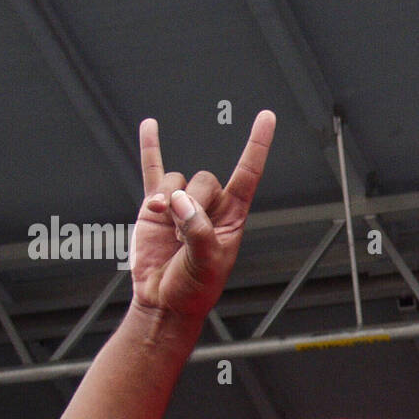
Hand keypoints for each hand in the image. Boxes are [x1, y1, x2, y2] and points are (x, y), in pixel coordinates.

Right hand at [130, 110, 275, 320]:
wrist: (163, 301)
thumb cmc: (194, 288)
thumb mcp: (206, 264)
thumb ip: (197, 231)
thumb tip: (178, 200)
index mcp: (232, 217)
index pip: (248, 174)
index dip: (257, 145)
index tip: (267, 117)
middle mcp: (209, 206)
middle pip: (204, 178)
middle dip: (193, 200)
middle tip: (184, 231)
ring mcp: (181, 204)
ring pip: (177, 180)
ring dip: (168, 199)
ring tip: (166, 228)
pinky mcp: (155, 207)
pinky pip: (153, 170)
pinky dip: (151, 148)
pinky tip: (151, 126)